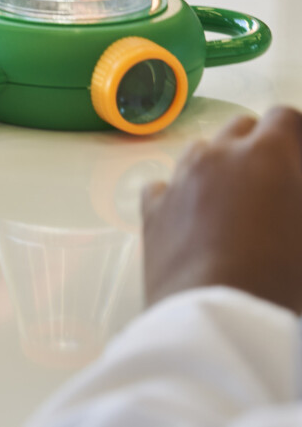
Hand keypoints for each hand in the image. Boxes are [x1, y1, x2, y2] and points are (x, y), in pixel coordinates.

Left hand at [142, 107, 301, 314]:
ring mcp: (179, 179)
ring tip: (238, 205)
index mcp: (268, 154)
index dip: (296, 136)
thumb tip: (289, 193)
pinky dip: (182, 194)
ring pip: (200, 153)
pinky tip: (195, 220)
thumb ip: (296, 193)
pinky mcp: (151, 210)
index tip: (299, 160)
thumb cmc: (285, 277)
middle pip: (240, 129)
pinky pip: (166, 185)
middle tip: (277, 184)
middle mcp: (217, 155)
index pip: (286, 117)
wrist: (223, 319)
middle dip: (259, 146)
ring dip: (221, 167)